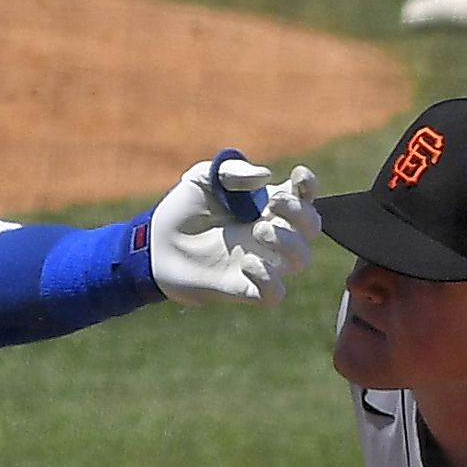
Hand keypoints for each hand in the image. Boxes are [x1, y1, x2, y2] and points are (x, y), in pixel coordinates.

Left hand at [147, 151, 318, 304]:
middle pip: (311, 227)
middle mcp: (271, 234)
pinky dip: (269, 280)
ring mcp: (261, 262)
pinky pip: (275, 294)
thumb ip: (232, 172)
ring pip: (302, 260)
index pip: (304, 196)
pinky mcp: (244, 288)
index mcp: (267, 205)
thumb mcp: (203, 178)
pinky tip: (246, 263)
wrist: (155, 244)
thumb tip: (266, 177)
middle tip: (273, 204)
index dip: (309, 187)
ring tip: (258, 231)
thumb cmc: (183, 209)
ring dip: (289, 243)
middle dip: (301, 214)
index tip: (298, 176)